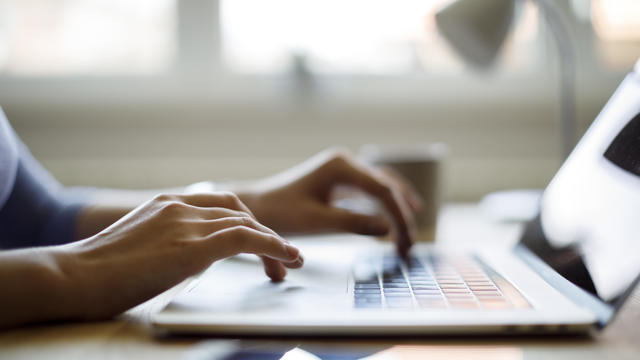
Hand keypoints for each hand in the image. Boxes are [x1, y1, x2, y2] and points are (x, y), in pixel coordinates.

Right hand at [54, 192, 301, 319]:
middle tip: (280, 259)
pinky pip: (245, 239)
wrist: (71, 277)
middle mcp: (179, 206)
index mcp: (167, 203)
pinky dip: (272, 246)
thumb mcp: (139, 246)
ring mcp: (185, 224)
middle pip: (238, 210)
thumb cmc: (97, 272)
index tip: (260, 243)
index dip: (247, 222)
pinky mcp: (191, 247)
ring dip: (274, 244)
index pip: (220, 204)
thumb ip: (168, 242)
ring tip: (289, 264)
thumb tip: (190, 256)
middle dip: (264, 232)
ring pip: (247, 223)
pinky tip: (287, 257)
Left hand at [236, 148, 419, 255]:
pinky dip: (386, 205)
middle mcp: (346, 162)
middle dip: (402, 214)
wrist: (258, 206)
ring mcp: (344, 169)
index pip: (383, 191)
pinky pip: (372, 189)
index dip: (399, 217)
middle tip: (411, 244)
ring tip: (411, 232)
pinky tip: (396, 219)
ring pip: (383, 185)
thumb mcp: (317, 221)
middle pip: (387, 186)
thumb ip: (352, 223)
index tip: (406, 243)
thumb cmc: (281, 213)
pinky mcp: (340, 180)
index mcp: (340, 166)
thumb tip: (388, 229)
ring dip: (398, 208)